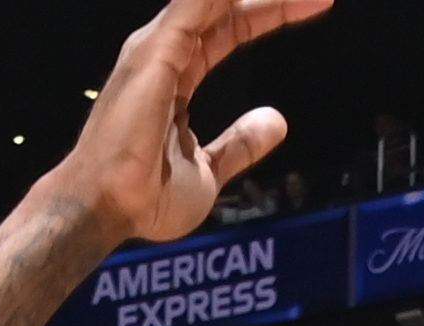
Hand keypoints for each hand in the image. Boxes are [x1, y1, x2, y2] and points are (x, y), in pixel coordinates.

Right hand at [54, 0, 322, 249]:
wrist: (108, 208)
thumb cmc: (143, 195)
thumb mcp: (210, 170)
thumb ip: (240, 143)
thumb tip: (275, 123)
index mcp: (175, 74)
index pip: (229, 29)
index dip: (270, 13)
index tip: (315, 4)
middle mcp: (164, 52)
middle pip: (226, 5)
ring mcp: (158, 46)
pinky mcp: (157, 48)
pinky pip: (197, 2)